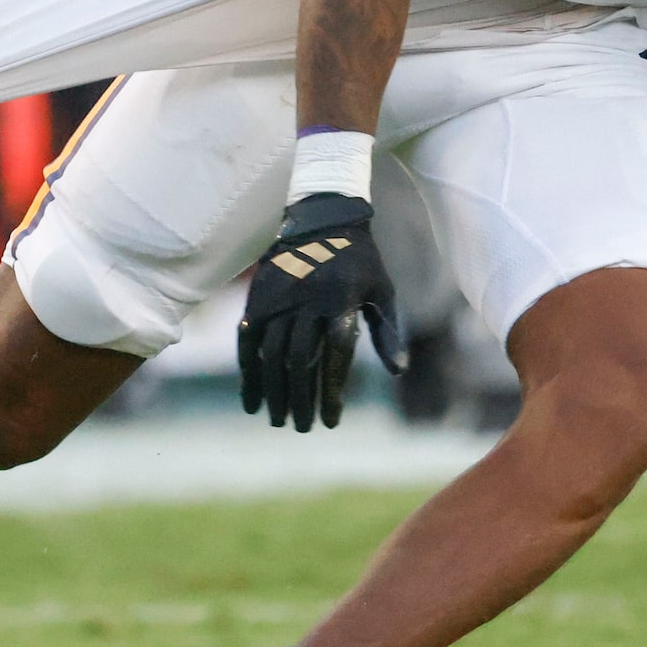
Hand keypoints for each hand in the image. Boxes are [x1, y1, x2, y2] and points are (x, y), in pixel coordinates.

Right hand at [239, 192, 404, 432]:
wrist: (321, 218)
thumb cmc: (360, 261)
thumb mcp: (383, 291)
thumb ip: (387, 332)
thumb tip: (398, 371)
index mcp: (340, 302)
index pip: (335, 356)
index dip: (331, 391)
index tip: (330, 421)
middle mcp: (306, 302)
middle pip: (298, 361)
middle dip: (298, 399)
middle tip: (302, 427)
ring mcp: (279, 300)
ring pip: (270, 354)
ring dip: (272, 391)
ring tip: (278, 420)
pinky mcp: (258, 298)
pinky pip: (248, 341)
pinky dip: (247, 372)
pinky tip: (251, 399)